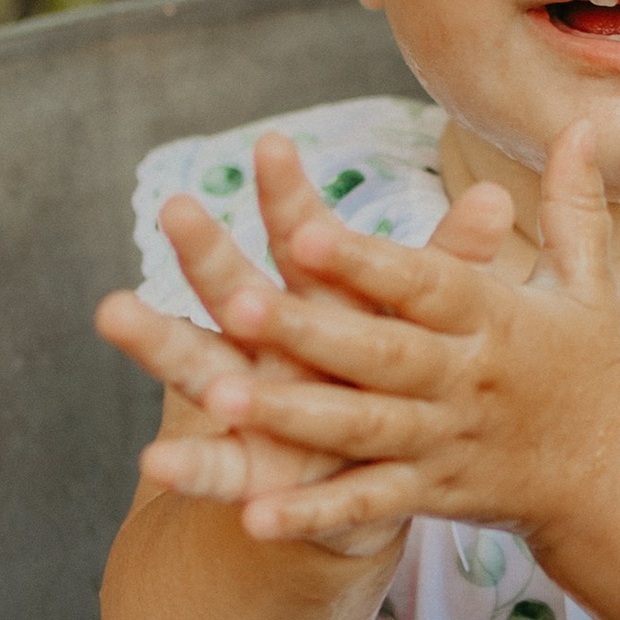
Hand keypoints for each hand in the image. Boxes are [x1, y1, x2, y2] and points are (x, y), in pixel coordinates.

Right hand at [94, 133, 508, 555]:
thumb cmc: (393, 377)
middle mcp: (268, 341)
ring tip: (115, 311)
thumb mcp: (424, 322)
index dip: (290, 196)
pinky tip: (155, 463)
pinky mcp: (247, 470)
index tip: (273, 143)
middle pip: (233, 287)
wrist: (366, 476)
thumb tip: (503, 197)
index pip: (302, 238)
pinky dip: (190, 469)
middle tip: (175, 205)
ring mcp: (247, 401)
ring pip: (197, 364)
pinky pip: (215, 470)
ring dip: (159, 340)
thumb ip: (453, 267)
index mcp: (320, 300)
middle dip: (206, 251)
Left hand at [183, 120, 619, 548]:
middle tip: (234, 302)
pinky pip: (366, 504)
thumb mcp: (588, 285)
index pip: (426, 283)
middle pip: (381, 354)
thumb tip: (581, 122)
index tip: (303, 230)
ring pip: (362, 429)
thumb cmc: (589, 368)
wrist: (616, 480)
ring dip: (293, 418)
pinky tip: (251, 515)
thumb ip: (573, 204)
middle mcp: (466, 379)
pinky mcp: (433, 493)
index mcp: (495, 319)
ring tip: (219, 402)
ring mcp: (446, 441)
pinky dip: (312, 513)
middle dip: (308, 330)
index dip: (367, 262)